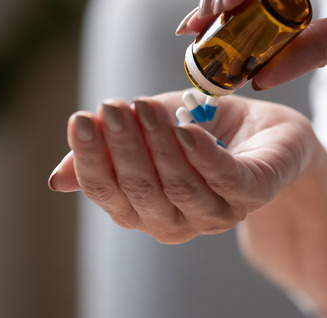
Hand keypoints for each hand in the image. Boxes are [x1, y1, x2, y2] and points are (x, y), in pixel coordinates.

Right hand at [48, 91, 317, 243]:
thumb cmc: (205, 131)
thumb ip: (112, 150)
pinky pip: (225, 180)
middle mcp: (179, 220)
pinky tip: (186, 130)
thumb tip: (58, 179)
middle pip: (141, 191)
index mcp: (146, 209)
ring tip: (144, 107)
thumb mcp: (151, 133)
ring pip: (179, 186)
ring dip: (158, 146)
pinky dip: (202, 157)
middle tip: (113, 107)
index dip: (92, 159)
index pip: (109, 193)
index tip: (81, 119)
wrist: (269, 132)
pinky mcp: (254, 192)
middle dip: (123, 148)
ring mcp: (218, 211)